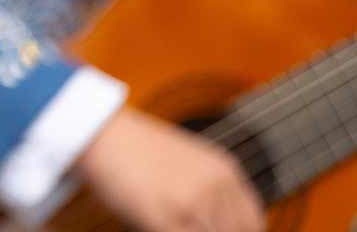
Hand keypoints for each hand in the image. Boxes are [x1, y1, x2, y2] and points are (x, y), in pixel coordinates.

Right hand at [75, 109, 264, 231]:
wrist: (101, 133)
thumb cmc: (137, 147)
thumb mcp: (190, 160)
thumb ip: (211, 188)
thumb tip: (220, 222)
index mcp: (226, 171)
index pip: (254, 222)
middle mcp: (215, 187)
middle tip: (188, 226)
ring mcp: (192, 204)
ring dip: (192, 231)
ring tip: (172, 223)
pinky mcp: (165, 219)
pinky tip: (157, 224)